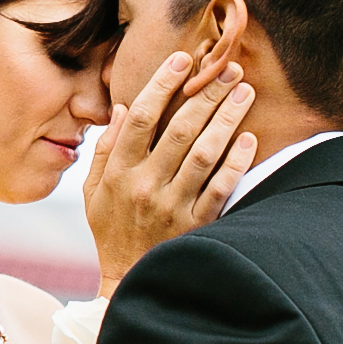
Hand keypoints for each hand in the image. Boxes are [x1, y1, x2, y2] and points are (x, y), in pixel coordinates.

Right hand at [84, 51, 256, 294]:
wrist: (131, 283)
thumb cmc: (111, 232)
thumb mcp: (93, 193)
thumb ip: (106, 150)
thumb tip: (122, 108)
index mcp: (118, 173)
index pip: (141, 118)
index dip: (162, 84)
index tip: (183, 60)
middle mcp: (145, 186)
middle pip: (179, 129)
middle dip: (206, 94)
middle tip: (228, 68)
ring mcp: (172, 206)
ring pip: (204, 153)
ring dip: (227, 119)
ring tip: (244, 93)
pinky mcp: (196, 225)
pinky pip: (220, 188)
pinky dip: (236, 162)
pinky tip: (249, 139)